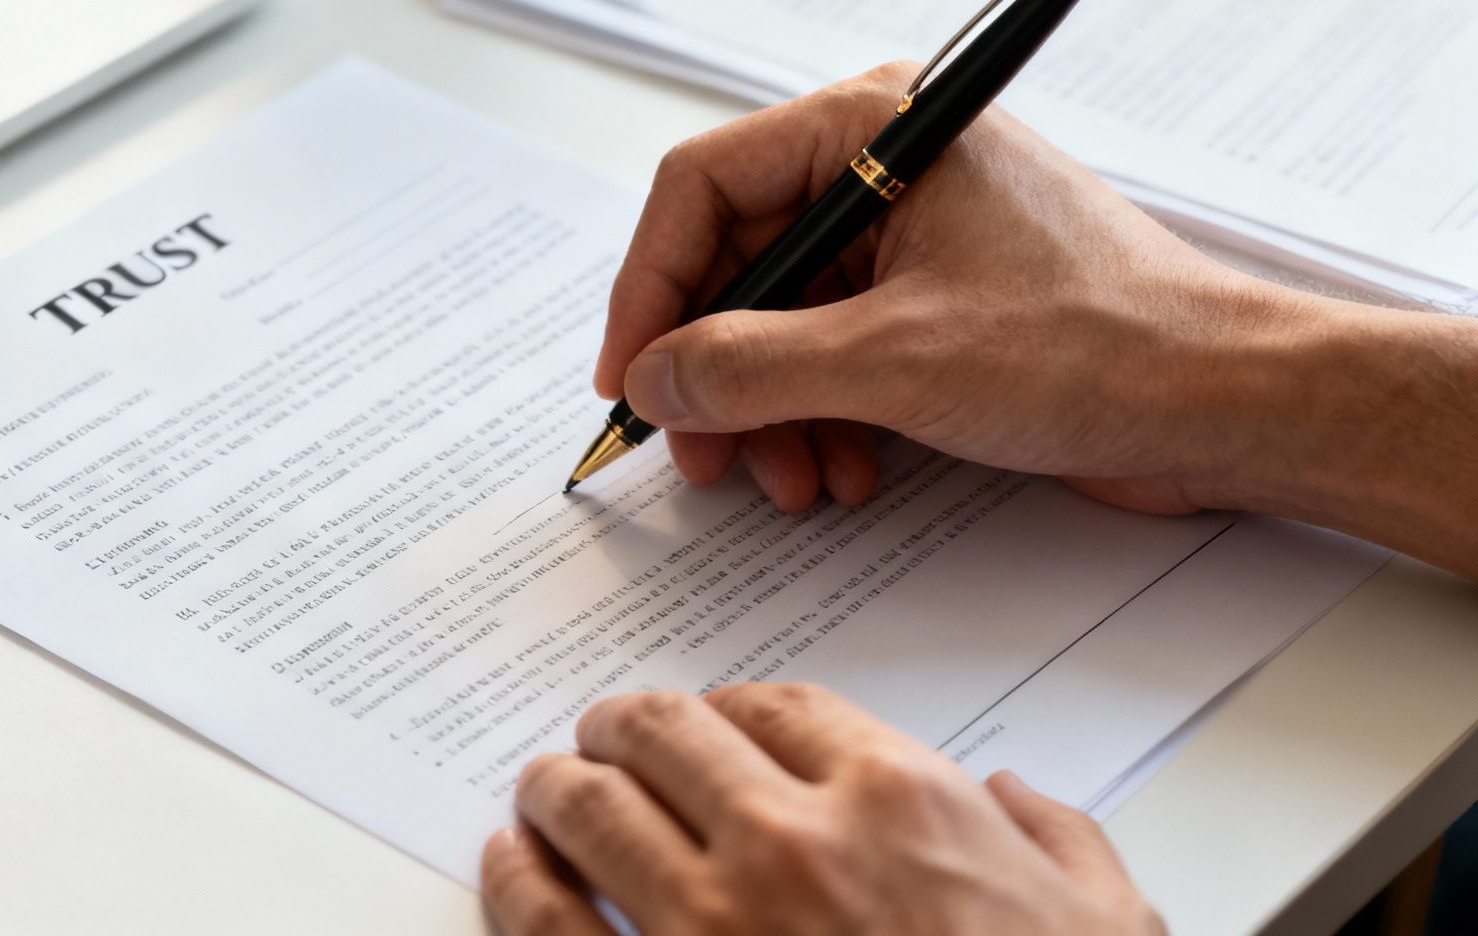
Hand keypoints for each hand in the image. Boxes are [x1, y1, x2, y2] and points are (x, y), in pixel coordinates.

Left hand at [481, 684, 1162, 935]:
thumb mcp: (1109, 923)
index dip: (727, 707)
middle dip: (623, 729)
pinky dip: (517, 880)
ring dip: (560, 787)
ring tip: (548, 790)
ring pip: (592, 807)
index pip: (774, 705)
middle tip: (604, 739)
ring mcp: (713, 925)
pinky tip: (511, 863)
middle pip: (664, 733)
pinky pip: (550, 924)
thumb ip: (1059, 843)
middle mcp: (793, 840)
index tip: (711, 723)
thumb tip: (1017, 802)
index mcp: (899, 801)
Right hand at [596, 64, 1477, 565]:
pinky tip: (840, 476)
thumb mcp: (891, 360)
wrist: (1229, 403)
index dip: (650, 288)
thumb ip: (747, 366)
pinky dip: (820, 419)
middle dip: (715, 372)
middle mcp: (885, 167)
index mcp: (874, 126)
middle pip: (737, 264)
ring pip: (780, 322)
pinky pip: (834, 355)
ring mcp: (913, 237)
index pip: (702, 187)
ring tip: (791, 485)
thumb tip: (651, 377)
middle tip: (703, 456)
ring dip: (769, 412)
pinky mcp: (937, 303)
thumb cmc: (1096, 346)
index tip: (630, 379)